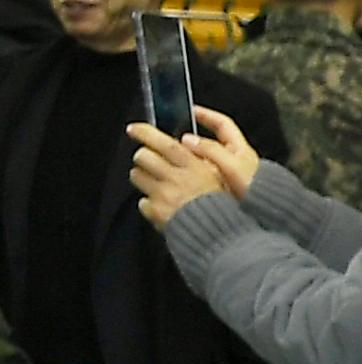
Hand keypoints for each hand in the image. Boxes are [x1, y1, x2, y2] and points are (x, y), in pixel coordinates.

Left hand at [128, 112, 254, 225]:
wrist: (222, 235)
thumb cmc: (225, 205)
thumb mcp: (221, 175)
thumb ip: (202, 158)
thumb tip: (185, 143)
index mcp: (193, 167)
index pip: (164, 143)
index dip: (146, 132)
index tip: (134, 128)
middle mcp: (176, 179)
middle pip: (143, 156)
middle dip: (143, 155)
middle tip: (148, 158)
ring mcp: (163, 196)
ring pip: (137, 176)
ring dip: (142, 176)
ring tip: (155, 181)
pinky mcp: (156, 213)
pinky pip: (143, 202)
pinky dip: (149, 202)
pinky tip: (162, 203)